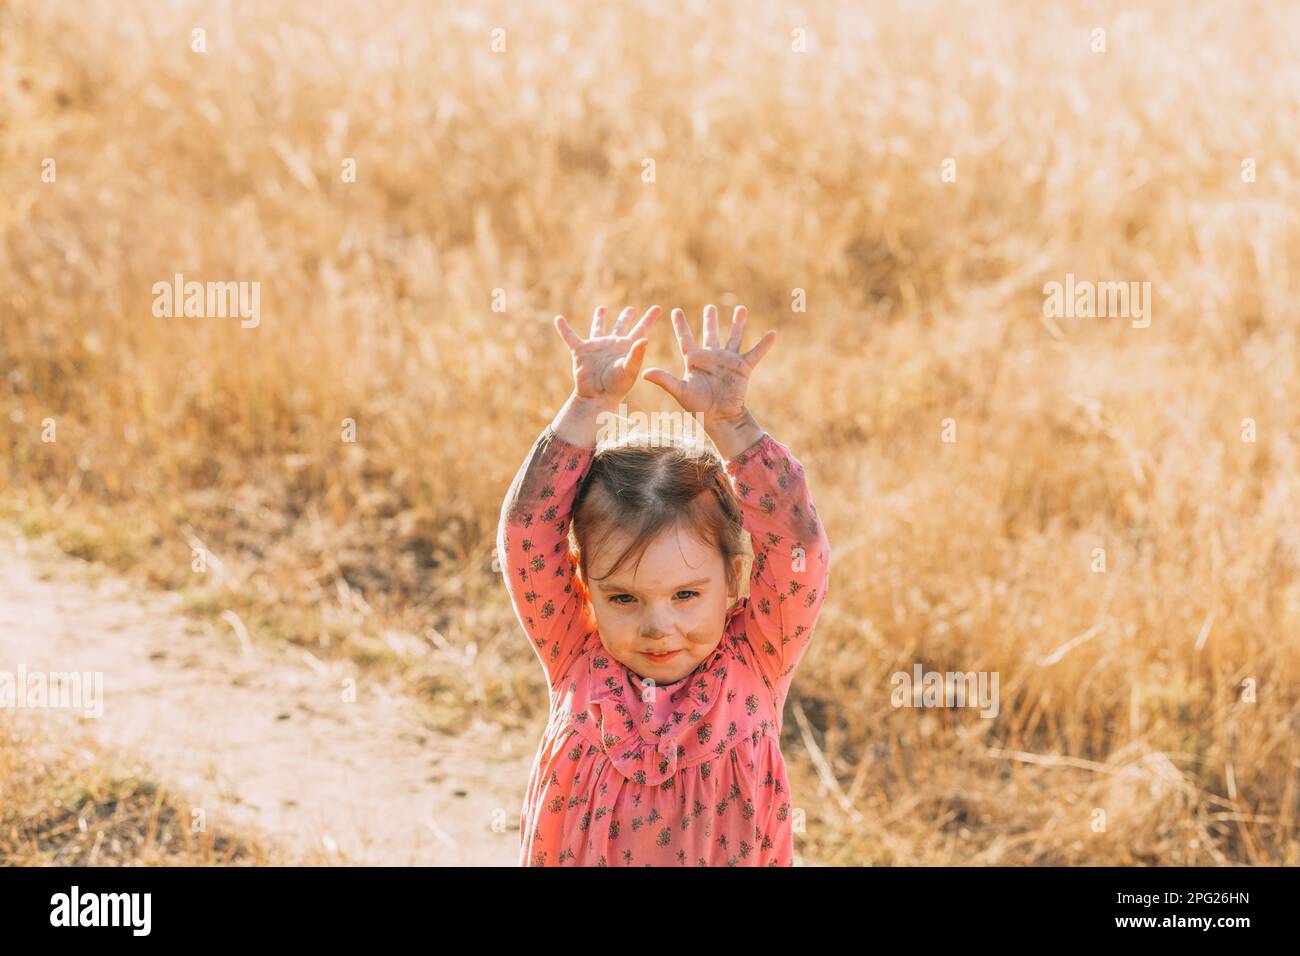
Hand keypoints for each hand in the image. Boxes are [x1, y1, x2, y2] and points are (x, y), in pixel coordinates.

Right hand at [553, 305, 661, 406]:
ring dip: (599, 318)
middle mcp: (612, 345)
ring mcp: (596, 347)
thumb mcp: (629, 370)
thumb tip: (645, 339)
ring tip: (601, 308)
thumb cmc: (616, 387)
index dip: (649, 319)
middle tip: (631, 309)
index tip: (658, 308)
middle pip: (621, 327)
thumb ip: (637, 355)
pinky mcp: (580, 351)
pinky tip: (558, 319)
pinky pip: (570, 337)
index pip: (641, 329)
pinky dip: (563, 328)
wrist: (596, 397)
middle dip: (626, 318)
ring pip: (598, 328)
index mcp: (627, 348)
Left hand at [641, 304, 775, 420]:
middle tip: (710, 307)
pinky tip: (773, 334)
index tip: (676, 311)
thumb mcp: (680, 391)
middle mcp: (711, 357)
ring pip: (733, 337)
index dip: (681, 325)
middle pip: (711, 333)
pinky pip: (755, 353)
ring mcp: (728, 361)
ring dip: (738, 324)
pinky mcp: (743, 368)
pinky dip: (764, 344)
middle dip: (710, 320)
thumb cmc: (697, 407)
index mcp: (695, 360)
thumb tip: (644, 372)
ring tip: (741, 309)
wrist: (719, 417)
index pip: (686, 338)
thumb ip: (664, 380)